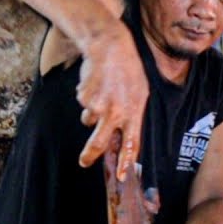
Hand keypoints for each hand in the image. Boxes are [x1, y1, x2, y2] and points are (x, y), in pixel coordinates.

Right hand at [75, 22, 147, 179]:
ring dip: (92, 113)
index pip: (132, 144)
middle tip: (84, 162)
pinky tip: (95, 83)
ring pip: (89, 121)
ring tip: (101, 93)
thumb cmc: (128, 70)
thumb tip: (122, 137)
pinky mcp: (84, 97)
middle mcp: (117, 112)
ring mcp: (99, 105)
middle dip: (91, 155)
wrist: (111, 46)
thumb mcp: (140, 93)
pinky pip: (83, 105)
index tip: (122, 177)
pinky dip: (86, 98)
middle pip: (101, 143)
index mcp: (134, 113)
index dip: (127, 162)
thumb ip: (132, 115)